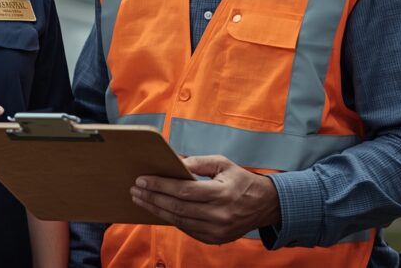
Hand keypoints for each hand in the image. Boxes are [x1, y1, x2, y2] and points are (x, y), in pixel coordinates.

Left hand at [130, 155, 280, 244]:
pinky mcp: (214, 238)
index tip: (142, 179)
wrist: (264, 205)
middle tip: (135, 189)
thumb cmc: (241, 180)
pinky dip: (171, 219)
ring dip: (156, 210)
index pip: (183, 190)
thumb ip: (199, 162)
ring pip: (179, 221)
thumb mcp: (223, 164)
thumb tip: (175, 162)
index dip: (160, 185)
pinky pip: (187, 229)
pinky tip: (158, 210)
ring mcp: (216, 230)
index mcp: (221, 194)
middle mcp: (218, 215)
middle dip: (152, 198)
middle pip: (177, 207)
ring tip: (141, 199)